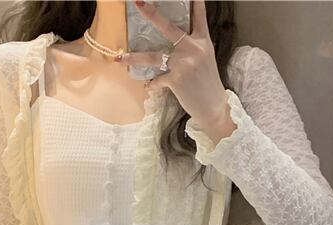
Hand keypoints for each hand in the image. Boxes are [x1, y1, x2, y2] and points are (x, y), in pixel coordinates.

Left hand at [118, 0, 235, 138]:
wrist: (213, 106)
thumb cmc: (207, 83)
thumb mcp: (205, 59)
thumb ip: (192, 47)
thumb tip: (175, 42)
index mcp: (203, 41)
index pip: (199, 16)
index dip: (195, 2)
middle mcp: (193, 48)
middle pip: (169, 28)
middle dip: (152, 14)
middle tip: (138, 3)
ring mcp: (184, 63)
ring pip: (153, 57)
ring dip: (134, 58)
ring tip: (119, 59)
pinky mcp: (176, 80)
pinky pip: (156, 80)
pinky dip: (151, 84)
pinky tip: (148, 86)